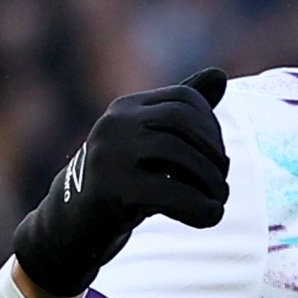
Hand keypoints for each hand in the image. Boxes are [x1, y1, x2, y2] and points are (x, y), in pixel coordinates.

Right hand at [13, 68, 228, 297]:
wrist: (75, 224)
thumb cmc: (124, 181)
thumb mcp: (152, 144)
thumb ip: (184, 113)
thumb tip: (220, 73)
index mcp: (126, 108)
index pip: (184, 99)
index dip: (212, 128)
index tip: (216, 158)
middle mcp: (115, 124)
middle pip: (184, 123)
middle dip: (215, 154)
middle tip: (222, 182)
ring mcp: (110, 155)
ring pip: (180, 156)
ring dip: (212, 183)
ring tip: (217, 202)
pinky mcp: (112, 190)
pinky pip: (171, 193)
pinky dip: (201, 207)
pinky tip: (209, 216)